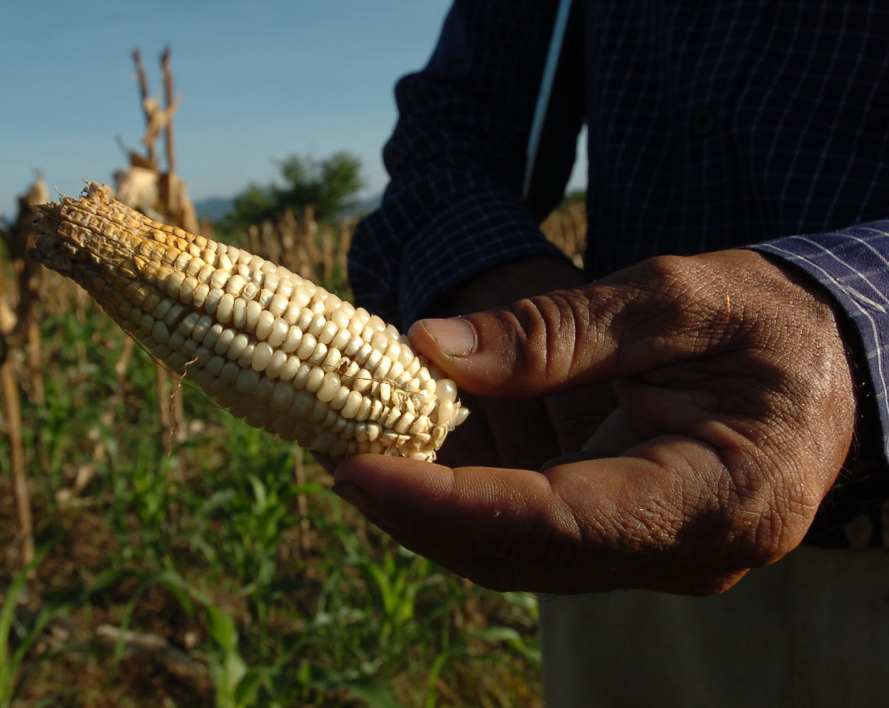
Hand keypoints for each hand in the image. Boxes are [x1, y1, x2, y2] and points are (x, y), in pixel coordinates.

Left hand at [333, 250, 855, 594]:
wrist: (826, 361)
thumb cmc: (767, 320)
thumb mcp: (674, 297)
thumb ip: (558, 332)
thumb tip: (431, 349)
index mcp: (719, 497)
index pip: (557, 522)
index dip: (447, 505)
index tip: (354, 470)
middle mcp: (685, 554)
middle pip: (522, 554)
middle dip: (418, 513)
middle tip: (332, 456)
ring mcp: (653, 559)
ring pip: (517, 555)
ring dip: (430, 512)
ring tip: (354, 452)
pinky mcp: (625, 543)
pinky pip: (530, 536)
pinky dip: (464, 502)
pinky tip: (412, 458)